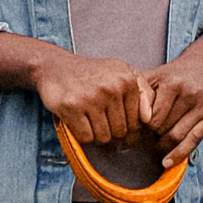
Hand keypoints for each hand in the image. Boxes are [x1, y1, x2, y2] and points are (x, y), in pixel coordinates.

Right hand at [24, 45, 150, 150]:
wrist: (55, 66)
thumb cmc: (92, 73)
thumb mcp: (122, 72)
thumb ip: (143, 92)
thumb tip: (148, 119)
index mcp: (127, 80)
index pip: (137, 122)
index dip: (128, 130)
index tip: (117, 127)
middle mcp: (111, 88)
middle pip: (120, 131)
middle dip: (112, 134)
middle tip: (100, 124)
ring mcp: (91, 97)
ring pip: (104, 137)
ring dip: (96, 136)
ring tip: (89, 121)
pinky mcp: (72, 107)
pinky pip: (86, 137)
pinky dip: (82, 136)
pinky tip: (78, 122)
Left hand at [140, 30, 202, 158]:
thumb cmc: (177, 73)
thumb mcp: (156, 75)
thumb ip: (140, 92)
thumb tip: (126, 113)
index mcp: (173, 84)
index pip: (152, 117)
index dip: (143, 126)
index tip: (138, 128)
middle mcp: (191, 95)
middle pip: (164, 128)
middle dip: (152, 135)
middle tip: (145, 137)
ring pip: (177, 137)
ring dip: (163, 144)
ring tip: (156, 143)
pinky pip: (194, 141)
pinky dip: (179, 154)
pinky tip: (167, 162)